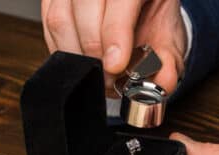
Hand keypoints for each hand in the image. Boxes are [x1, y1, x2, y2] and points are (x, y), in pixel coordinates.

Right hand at [41, 0, 186, 91]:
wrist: (141, 8)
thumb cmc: (152, 19)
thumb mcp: (170, 38)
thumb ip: (168, 61)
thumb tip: (162, 82)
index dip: (115, 32)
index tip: (116, 65)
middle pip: (85, 5)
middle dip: (94, 50)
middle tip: (108, 78)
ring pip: (60, 16)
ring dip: (77, 54)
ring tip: (97, 73)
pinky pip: (48, 25)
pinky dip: (63, 51)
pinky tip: (81, 62)